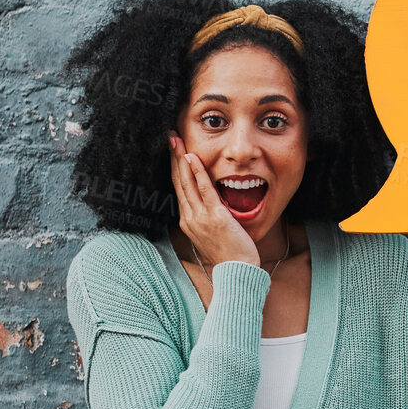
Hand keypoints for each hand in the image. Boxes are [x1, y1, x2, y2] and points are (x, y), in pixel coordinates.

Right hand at [168, 132, 258, 268]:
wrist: (237, 271)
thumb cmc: (229, 255)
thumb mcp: (213, 234)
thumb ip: (208, 218)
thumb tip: (211, 205)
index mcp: (188, 221)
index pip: (179, 189)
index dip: (175, 168)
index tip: (174, 151)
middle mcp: (190, 217)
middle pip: (178, 181)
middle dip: (173, 157)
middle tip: (170, 137)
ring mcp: (200, 217)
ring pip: (186, 182)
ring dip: (180, 158)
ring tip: (176, 140)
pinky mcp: (215, 216)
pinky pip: (204, 190)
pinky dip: (197, 172)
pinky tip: (192, 157)